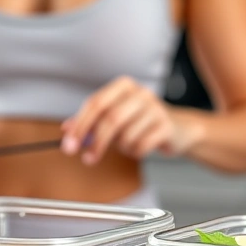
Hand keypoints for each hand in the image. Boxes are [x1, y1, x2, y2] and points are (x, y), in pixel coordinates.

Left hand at [60, 76, 201, 164]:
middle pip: (110, 119)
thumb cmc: (142, 122)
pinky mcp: (166, 126)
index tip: (69, 144)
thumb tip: (66, 129)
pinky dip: (135, 152)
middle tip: (87, 159)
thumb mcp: (115, 117)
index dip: (80, 125)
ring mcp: (155, 108)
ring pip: (126, 135)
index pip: (95, 103)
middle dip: (96, 142)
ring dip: (121, 148)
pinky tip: (139, 148)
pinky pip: (141, 145)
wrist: (178, 129)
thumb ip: (91, 121)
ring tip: (126, 146)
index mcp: (123, 86)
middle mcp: (140, 93)